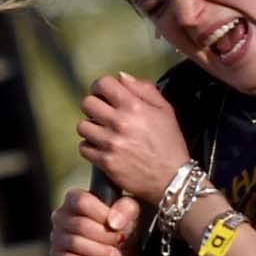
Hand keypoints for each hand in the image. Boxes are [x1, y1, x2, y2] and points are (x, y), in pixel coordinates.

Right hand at [51, 185, 142, 255]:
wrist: (120, 255)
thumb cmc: (122, 229)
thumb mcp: (131, 214)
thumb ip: (127, 209)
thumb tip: (114, 221)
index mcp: (75, 198)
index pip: (81, 201)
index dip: (101, 214)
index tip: (118, 225)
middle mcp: (61, 214)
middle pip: (79, 225)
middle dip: (104, 236)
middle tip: (121, 242)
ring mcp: (56, 236)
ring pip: (73, 243)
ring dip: (98, 251)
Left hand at [77, 73, 190, 206]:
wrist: (172, 179)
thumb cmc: (169, 143)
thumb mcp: (165, 110)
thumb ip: (144, 89)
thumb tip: (121, 77)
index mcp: (134, 106)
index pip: (103, 84)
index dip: (100, 86)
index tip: (103, 94)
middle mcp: (119, 123)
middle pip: (87, 103)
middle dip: (93, 106)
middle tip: (102, 114)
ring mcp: (110, 144)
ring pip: (82, 126)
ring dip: (90, 127)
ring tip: (102, 132)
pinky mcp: (105, 162)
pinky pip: (84, 148)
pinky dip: (90, 147)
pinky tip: (102, 148)